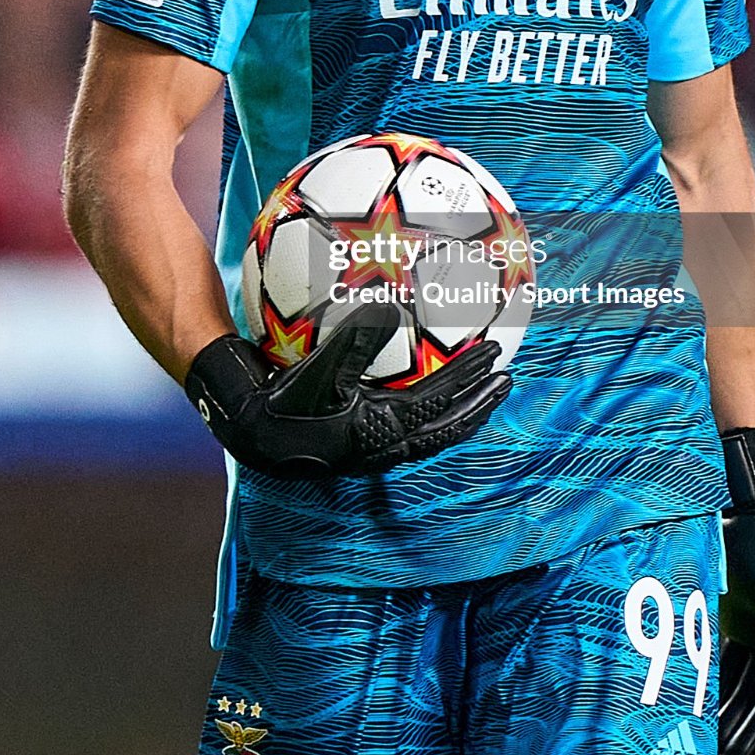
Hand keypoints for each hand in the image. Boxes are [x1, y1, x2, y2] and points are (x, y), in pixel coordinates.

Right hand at [184, 302, 510, 477]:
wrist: (248, 428)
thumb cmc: (278, 396)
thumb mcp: (315, 366)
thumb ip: (354, 339)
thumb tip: (391, 307)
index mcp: (377, 430)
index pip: (438, 403)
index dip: (469, 378)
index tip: (496, 353)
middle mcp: (383, 445)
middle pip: (446, 427)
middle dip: (478, 402)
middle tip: (506, 377)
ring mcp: (375, 447)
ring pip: (432, 431)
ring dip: (461, 409)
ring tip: (483, 385)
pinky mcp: (363, 441)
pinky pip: (411, 424)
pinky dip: (431, 407)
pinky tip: (430, 381)